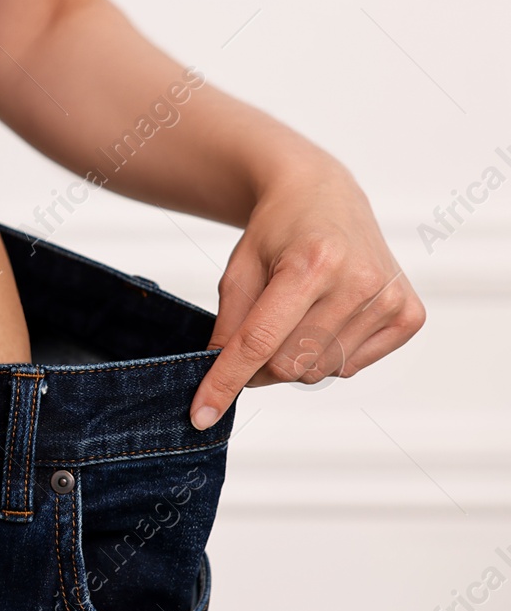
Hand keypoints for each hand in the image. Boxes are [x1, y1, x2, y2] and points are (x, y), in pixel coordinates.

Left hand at [190, 156, 425, 428]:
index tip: (200, 414)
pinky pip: (351, 367)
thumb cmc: (277, 231)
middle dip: (259, 366)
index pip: (260, 342)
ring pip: (320, 371)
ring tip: (295, 314)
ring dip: (295, 358)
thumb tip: (220, 378)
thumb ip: (228, 325)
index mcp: (311, 264)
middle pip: (290, 365)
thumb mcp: (239, 269)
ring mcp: (389, 299)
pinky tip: (327, 315)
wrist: (323, 196)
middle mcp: (358, 282)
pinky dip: (327, 354)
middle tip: (254, 337)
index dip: (225, 381)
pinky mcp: (409, 315)